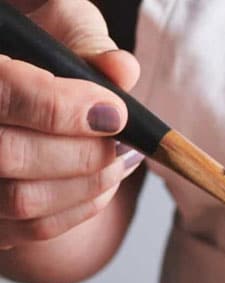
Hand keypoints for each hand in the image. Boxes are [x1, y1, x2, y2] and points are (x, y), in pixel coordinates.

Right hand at [0, 0, 141, 248]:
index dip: (63, 109)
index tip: (115, 112)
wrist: (11, 76)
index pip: (3, 95)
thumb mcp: (49, 17)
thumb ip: (79, 38)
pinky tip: (102, 182)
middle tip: (121, 141)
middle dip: (83, 153)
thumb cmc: (31, 40)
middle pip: (9, 156)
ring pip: (21, 201)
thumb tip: (122, 70)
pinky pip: (29, 229)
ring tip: (121, 160)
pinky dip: (79, 210)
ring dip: (88, 185)